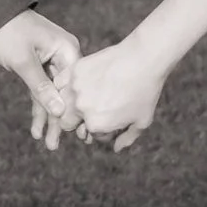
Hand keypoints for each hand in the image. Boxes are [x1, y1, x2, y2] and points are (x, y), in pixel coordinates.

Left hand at [0, 7, 81, 148]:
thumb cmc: (9, 32)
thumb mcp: (24, 61)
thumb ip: (41, 87)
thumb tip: (59, 112)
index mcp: (67, 51)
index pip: (76, 86)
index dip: (74, 111)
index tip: (74, 134)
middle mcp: (64, 57)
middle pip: (66, 94)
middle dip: (61, 121)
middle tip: (58, 145)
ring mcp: (52, 63)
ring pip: (53, 96)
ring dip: (49, 120)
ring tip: (49, 145)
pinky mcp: (39, 68)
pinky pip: (41, 92)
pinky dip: (38, 109)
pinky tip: (37, 131)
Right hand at [70, 34, 165, 152]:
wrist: (144, 58)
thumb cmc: (145, 91)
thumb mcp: (141, 121)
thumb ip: (126, 139)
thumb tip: (116, 148)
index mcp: (95, 124)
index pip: (89, 133)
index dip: (100, 128)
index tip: (110, 118)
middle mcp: (80, 108)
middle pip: (67, 122)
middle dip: (77, 120)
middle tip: (94, 108)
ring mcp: (75, 87)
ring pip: (61, 102)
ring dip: (69, 102)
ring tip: (88, 95)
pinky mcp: (75, 70)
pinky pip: (62, 83)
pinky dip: (67, 85)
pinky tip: (81, 82)